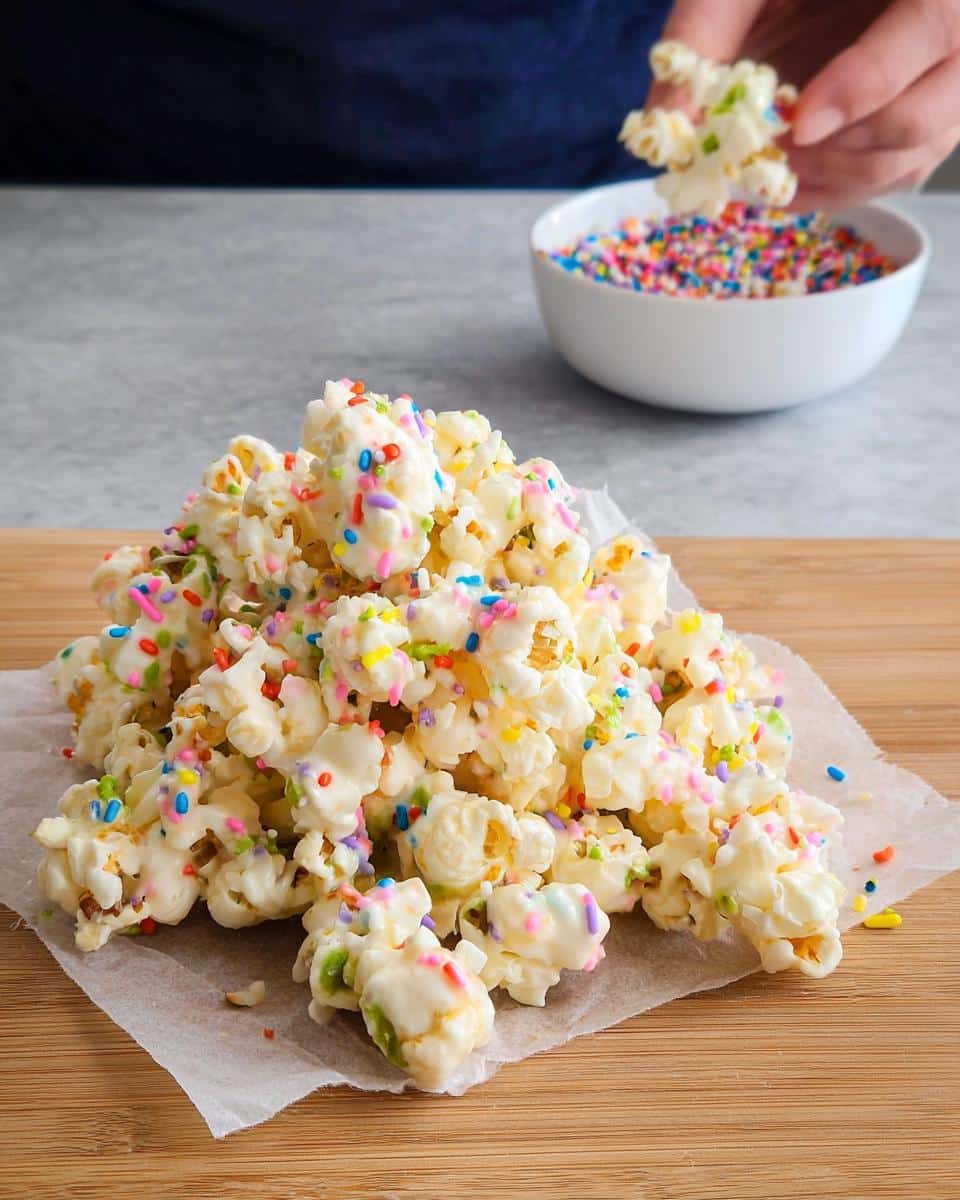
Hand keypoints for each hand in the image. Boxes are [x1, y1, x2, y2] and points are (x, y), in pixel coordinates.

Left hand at [649, 0, 959, 208]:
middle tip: (769, 154)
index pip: (934, 28)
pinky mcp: (930, 118)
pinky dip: (838, 189)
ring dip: (832, 180)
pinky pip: (897, 173)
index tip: (800, 123)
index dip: (867, 83)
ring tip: (764, 170)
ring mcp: (951, 82)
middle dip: (842, 150)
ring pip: (913, 157)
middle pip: (928, 115)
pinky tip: (783, 183)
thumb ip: (705, 27)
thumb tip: (661, 122)